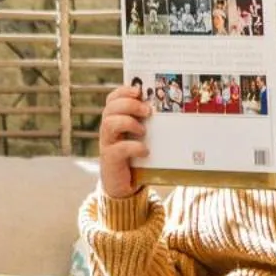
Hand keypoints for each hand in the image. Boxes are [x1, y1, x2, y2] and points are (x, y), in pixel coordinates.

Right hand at [99, 82, 151, 198]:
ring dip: (128, 122)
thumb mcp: (140, 136)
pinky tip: (145, 150)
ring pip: (109, 124)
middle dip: (129, 105)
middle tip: (148, 110)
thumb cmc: (135, 156)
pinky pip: (118, 149)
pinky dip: (133, 147)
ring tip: (143, 130)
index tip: (138, 90)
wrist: (124, 185)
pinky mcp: (110, 159)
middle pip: (110, 108)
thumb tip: (168, 108)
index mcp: (114, 120)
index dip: (123, 91)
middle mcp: (108, 130)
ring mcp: (107, 144)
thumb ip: (146, 123)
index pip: (113, 99)